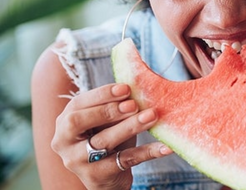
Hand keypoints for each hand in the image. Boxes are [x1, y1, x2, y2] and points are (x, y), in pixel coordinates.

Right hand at [50, 83, 172, 188]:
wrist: (107, 177)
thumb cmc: (108, 138)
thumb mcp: (107, 121)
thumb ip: (115, 105)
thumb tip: (138, 84)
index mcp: (65, 122)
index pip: (77, 104)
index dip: (102, 94)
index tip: (126, 88)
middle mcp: (63, 142)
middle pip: (78, 122)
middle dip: (108, 110)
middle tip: (134, 104)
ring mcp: (77, 161)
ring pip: (103, 141)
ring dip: (129, 127)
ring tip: (152, 115)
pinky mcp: (96, 176)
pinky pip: (125, 160)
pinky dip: (147, 152)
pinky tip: (166, 147)